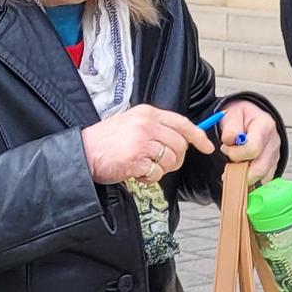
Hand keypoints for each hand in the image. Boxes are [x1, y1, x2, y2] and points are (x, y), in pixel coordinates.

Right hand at [81, 105, 214, 184]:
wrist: (84, 152)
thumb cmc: (106, 141)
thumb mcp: (131, 123)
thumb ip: (155, 127)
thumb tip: (182, 139)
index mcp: (147, 113)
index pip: (182, 123)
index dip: (198, 136)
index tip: (207, 146)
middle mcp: (147, 124)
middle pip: (180, 145)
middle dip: (176, 159)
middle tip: (162, 164)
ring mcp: (142, 142)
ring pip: (171, 160)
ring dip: (161, 169)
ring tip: (144, 166)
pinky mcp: (137, 159)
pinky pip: (157, 173)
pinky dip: (149, 177)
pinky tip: (136, 172)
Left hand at [219, 100, 280, 185]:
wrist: (247, 118)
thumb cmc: (239, 116)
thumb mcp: (232, 114)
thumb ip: (231, 128)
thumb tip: (229, 140)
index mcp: (265, 126)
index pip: (253, 148)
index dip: (235, 153)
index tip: (224, 149)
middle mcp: (273, 142)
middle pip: (259, 168)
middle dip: (239, 171)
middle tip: (227, 164)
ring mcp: (275, 156)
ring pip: (261, 177)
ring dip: (244, 176)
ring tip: (234, 165)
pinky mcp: (273, 166)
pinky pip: (262, 181)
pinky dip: (250, 180)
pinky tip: (241, 171)